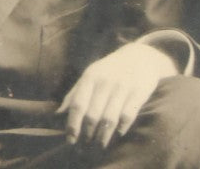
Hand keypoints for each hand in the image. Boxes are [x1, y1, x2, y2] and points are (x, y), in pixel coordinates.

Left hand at [59, 41, 177, 147]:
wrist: (140, 56)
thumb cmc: (109, 69)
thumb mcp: (90, 75)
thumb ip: (75, 93)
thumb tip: (58, 113)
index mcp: (90, 76)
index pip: (78, 105)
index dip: (73, 124)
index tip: (70, 139)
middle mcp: (105, 82)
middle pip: (93, 115)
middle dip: (87, 133)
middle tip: (86, 144)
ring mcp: (123, 87)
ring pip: (109, 119)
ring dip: (103, 135)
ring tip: (99, 144)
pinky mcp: (139, 93)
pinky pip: (128, 116)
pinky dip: (122, 128)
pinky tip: (118, 133)